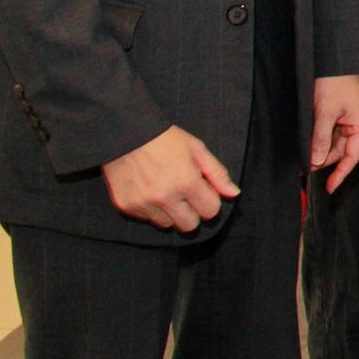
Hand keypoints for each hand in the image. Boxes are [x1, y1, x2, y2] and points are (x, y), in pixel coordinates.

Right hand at [102, 125, 237, 231]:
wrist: (125, 133)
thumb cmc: (165, 138)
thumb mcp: (197, 149)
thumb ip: (217, 174)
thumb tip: (233, 194)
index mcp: (186, 182)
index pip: (210, 211)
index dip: (210, 201)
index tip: (204, 191)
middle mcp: (165, 197)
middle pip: (189, 226)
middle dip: (193, 213)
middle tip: (186, 195)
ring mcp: (144, 204)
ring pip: (167, 224)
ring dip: (171, 212)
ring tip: (166, 190)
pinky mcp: (126, 206)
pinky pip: (147, 218)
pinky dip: (151, 209)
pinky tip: (149, 189)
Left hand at [310, 74, 358, 193]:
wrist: (333, 60)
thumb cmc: (335, 82)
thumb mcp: (325, 112)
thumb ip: (321, 138)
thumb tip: (316, 161)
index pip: (352, 157)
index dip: (340, 174)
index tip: (329, 188)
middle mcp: (357, 125)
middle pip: (341, 152)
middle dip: (324, 161)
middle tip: (305, 169)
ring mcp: (348, 120)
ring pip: (334, 143)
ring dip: (320, 150)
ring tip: (304, 157)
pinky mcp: (339, 115)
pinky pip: (330, 133)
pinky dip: (319, 140)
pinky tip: (309, 144)